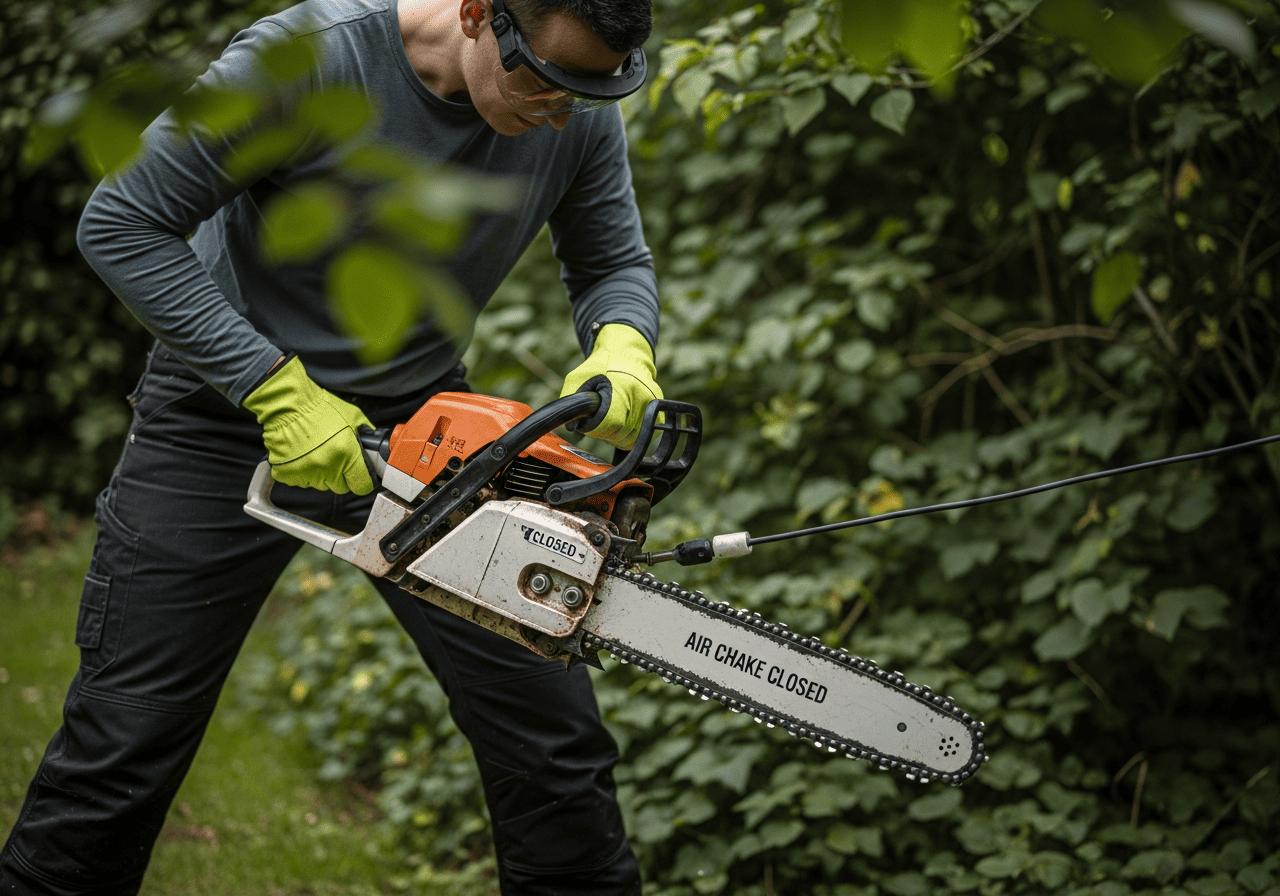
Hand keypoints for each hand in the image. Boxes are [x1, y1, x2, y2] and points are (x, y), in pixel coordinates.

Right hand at [242, 355, 375, 493]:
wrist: (287, 404)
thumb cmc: (319, 408)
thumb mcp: (353, 417)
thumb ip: (366, 436)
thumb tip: (373, 449)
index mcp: (346, 454)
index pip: (361, 485)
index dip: (361, 480)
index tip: (358, 475)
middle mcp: (327, 466)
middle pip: (340, 486)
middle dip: (339, 475)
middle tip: (333, 456)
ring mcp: (306, 472)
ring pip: (320, 484)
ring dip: (320, 472)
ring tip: (315, 451)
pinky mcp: (288, 474)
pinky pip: (300, 480)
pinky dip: (301, 471)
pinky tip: (302, 454)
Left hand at [559, 324, 661, 449]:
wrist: (624, 353)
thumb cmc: (599, 366)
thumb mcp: (577, 378)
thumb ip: (572, 401)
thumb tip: (572, 426)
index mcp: (623, 387)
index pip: (611, 423)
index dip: (596, 428)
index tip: (589, 423)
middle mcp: (642, 396)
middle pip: (622, 434)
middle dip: (605, 433)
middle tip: (597, 422)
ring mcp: (652, 403)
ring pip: (633, 439)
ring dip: (617, 436)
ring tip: (609, 422)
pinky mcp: (657, 408)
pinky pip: (644, 435)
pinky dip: (631, 436)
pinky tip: (621, 425)